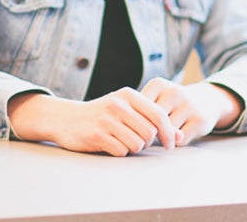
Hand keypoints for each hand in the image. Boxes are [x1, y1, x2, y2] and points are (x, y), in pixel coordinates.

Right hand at [7, 89, 177, 156]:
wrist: (66, 119)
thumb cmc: (102, 115)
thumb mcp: (125, 108)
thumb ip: (151, 118)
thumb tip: (180, 137)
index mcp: (128, 95)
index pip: (159, 115)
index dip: (169, 133)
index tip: (170, 144)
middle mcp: (118, 105)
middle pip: (150, 133)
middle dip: (147, 142)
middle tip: (138, 141)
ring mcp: (106, 120)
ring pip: (137, 144)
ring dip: (133, 148)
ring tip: (122, 141)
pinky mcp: (97, 135)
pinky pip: (121, 151)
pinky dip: (120, 152)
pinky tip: (110, 144)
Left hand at [140, 78, 236, 145]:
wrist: (206, 99)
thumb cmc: (171, 104)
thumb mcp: (155, 101)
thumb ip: (146, 116)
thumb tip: (151, 136)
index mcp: (158, 84)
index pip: (139, 110)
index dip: (138, 123)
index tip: (140, 127)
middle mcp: (174, 91)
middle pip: (153, 122)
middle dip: (151, 132)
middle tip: (153, 134)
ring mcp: (189, 104)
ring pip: (167, 132)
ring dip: (165, 138)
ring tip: (168, 132)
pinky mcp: (200, 119)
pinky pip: (181, 139)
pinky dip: (178, 142)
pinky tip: (180, 134)